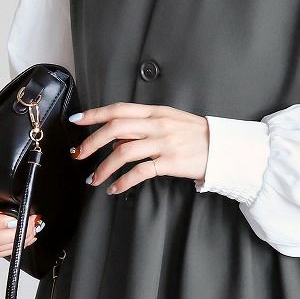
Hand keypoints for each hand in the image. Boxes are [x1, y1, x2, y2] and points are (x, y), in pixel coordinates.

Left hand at [69, 103, 208, 193]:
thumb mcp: (170, 122)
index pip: (118, 109)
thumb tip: (117, 141)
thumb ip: (143, 128)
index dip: (95, 114)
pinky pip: (140, 172)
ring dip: (104, 167)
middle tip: (78, 154)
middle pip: (115, 129)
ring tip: (94, 179)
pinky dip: (123, 181)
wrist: (223, 148)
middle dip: (92, 142)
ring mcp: (164, 143)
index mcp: (155, 112)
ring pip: (123, 152)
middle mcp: (157, 125)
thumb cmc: (196, 136)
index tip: (76, 121)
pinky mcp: (170, 162)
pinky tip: (114, 188)